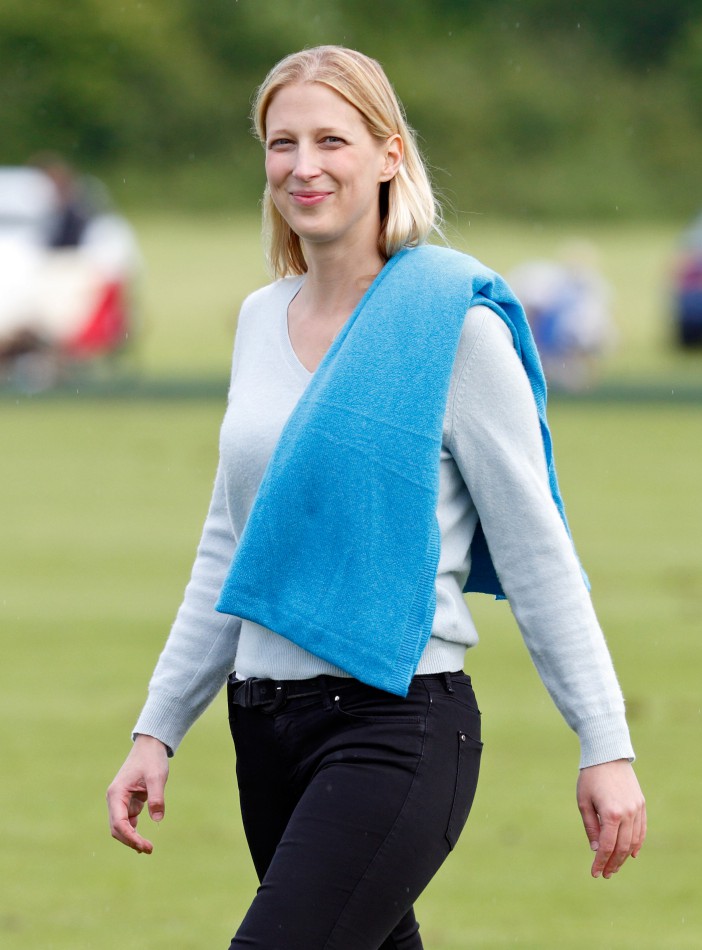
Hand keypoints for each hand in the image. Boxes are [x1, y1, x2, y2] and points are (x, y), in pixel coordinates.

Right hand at [106, 734, 169, 853]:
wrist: (150, 745)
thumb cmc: (151, 759)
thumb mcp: (157, 777)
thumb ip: (157, 797)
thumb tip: (158, 820)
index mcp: (116, 794)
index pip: (119, 823)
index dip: (131, 837)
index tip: (145, 846)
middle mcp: (114, 799)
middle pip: (117, 828)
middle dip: (131, 840)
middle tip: (149, 849)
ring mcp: (120, 801)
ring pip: (121, 827)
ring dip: (131, 838)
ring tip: (147, 848)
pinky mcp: (128, 801)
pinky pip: (127, 821)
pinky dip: (133, 831)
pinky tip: (142, 841)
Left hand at [576, 759, 645, 878]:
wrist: (607, 755)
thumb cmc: (590, 778)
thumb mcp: (584, 802)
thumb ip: (591, 828)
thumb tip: (597, 850)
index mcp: (611, 814)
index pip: (607, 846)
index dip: (601, 862)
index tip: (595, 873)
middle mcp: (627, 813)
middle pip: (622, 847)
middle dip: (613, 863)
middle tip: (605, 874)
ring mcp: (636, 809)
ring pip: (634, 841)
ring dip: (624, 857)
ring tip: (615, 866)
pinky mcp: (641, 804)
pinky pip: (641, 830)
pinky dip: (637, 844)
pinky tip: (630, 854)